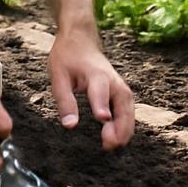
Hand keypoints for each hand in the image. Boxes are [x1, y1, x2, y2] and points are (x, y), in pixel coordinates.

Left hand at [48, 29, 133, 150]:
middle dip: (119, 126)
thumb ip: (65, 101)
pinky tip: (117, 139)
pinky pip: (128, 111)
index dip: (101, 105)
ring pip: (129, 111)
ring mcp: (120, 86)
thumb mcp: (58, 76)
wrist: (80, 40)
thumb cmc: (67, 57)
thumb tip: (70, 126)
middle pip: (123, 105)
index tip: (103, 118)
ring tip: (112, 147)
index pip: (100, 91)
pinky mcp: (121, 92)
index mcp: (95, 74)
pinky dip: (125, 126)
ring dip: (124, 130)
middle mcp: (113, 81)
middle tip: (108, 145)